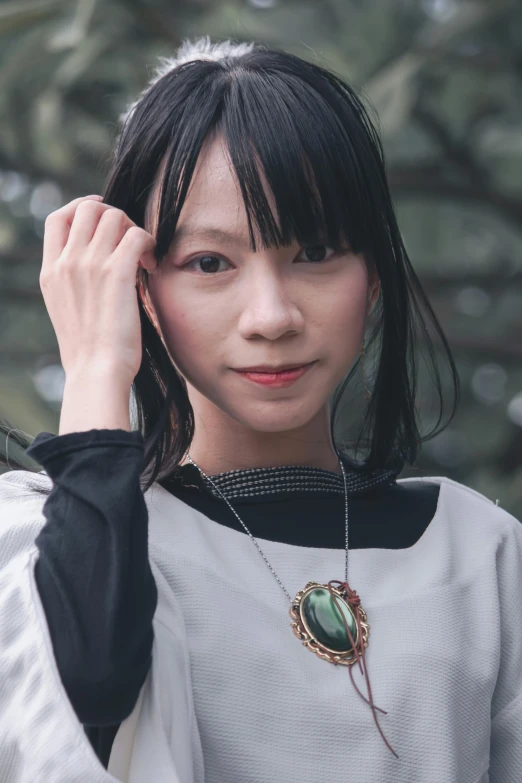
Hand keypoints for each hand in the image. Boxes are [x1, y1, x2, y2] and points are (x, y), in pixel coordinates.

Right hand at [40, 195, 157, 387]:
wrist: (96, 372)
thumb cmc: (89, 351)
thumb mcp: (65, 311)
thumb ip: (72, 283)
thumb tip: (95, 266)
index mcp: (50, 272)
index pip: (57, 218)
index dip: (81, 207)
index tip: (102, 213)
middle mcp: (67, 262)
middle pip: (87, 208)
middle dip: (113, 214)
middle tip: (129, 239)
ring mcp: (90, 264)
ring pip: (115, 216)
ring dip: (134, 228)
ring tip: (143, 256)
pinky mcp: (118, 272)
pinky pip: (137, 234)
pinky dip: (150, 242)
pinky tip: (152, 265)